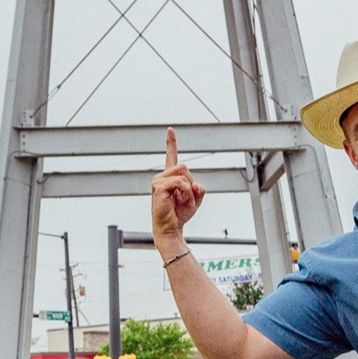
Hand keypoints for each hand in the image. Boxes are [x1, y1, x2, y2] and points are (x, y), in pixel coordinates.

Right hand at [151, 128, 205, 246]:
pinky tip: (182, 201)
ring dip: (189, 190)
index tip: (170, 129)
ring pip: (183, 173)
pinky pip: (180, 182)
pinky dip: (186, 192)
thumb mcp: (196, 199)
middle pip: (184, 166)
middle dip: (191, 182)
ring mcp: (158, 181)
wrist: (170, 229)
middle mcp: (161, 176)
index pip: (170, 156)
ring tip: (185, 201)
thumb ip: (198, 188)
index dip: (171, 143)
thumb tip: (195, 183)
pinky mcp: (158, 187)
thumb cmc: (180, 215)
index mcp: (169, 177)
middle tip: (188, 198)